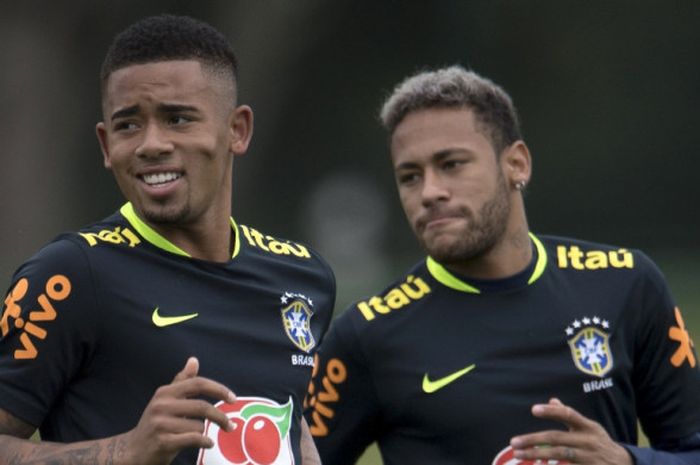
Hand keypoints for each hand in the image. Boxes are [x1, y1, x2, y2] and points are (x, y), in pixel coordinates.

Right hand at [122, 357, 235, 464]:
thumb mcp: (166, 401)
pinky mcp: (162, 442)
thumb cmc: (156, 424)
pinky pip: (193, 439)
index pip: (198, 384)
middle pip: (202, 407)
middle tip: (231, 426)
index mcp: (165, 392)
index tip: (233, 399)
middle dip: (221, 417)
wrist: (132, 452)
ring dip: (204, 433)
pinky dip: (204, 442)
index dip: (219, 389)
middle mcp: (161, 405)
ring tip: (197, 437)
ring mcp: (160, 424)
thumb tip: (194, 359)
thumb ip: (181, 382)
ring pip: (198, 426)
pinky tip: (207, 443)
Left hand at [510, 398, 632, 464]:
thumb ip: (570, 415)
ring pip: (559, 454)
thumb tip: (552, 401)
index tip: (533, 409)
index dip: (552, 411)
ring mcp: (590, 458)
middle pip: (558, 438)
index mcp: (589, 427)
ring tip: (519, 454)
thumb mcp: (590, 427)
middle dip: (534, 439)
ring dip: (536, 454)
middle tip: (514, 442)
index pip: (569, 415)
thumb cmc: (600, 443)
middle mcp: (589, 441)